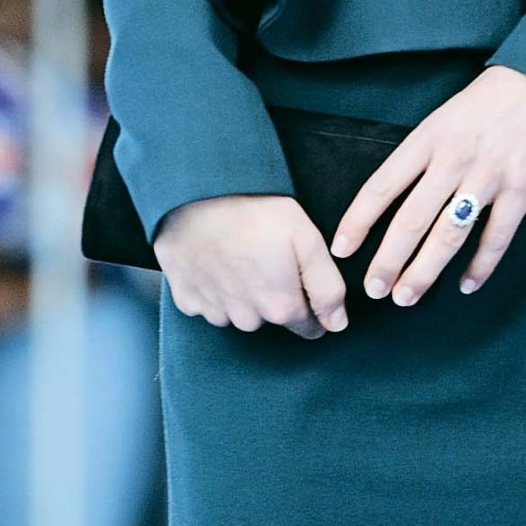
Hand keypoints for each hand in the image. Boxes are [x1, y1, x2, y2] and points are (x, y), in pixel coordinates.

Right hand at [153, 194, 349, 339]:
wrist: (192, 199)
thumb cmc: (251, 212)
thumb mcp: (304, 236)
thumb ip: (327, 284)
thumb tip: (337, 323)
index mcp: (280, 306)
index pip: (309, 326)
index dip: (313, 304)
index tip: (302, 277)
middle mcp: (248, 319)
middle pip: (274, 318)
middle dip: (277, 295)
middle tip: (269, 254)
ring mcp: (215, 312)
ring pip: (242, 312)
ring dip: (245, 292)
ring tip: (241, 253)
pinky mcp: (188, 301)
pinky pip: (209, 304)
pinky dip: (214, 288)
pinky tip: (216, 261)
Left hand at [329, 65, 525, 306]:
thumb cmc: (491, 99)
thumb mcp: (446, 114)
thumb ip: (424, 153)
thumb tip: (396, 197)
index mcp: (430, 137)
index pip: (383, 185)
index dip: (359, 220)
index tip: (341, 248)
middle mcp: (454, 158)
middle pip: (412, 219)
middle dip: (388, 260)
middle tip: (373, 289)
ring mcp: (489, 176)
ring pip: (448, 235)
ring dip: (425, 271)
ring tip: (406, 296)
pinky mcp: (522, 189)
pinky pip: (496, 237)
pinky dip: (481, 266)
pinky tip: (467, 285)